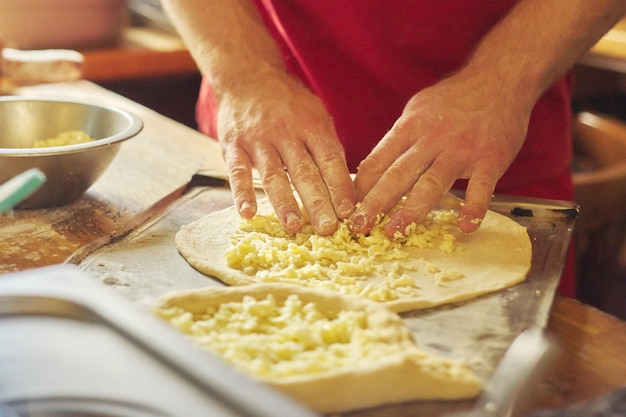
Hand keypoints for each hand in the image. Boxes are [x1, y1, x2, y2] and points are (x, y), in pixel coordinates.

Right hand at [215, 69, 355, 234]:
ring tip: (294, 227)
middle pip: (304, 172)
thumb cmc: (289, 104)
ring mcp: (258, 139)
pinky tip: (247, 214)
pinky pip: (238, 171)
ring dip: (284, 203)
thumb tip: (345, 186)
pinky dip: (242, 193)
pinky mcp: (233, 145)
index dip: (339, 186)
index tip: (348, 212)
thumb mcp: (316, 115)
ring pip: (273, 175)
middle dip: (317, 203)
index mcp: (312, 126)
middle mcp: (286, 132)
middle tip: (327, 229)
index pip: (330, 159)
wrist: (248, 76)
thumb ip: (328, 147)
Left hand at [349, 73, 530, 236]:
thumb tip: (369, 170)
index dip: (360, 187)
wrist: (499, 78)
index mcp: (409, 127)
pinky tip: (466, 226)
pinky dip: (474, 207)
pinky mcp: (490, 158)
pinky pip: (481, 187)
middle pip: (398, 175)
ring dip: (412, 209)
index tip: (347, 209)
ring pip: (432, 183)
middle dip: (375, 203)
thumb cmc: (453, 99)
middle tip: (359, 227)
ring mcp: (461, 149)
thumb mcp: (417, 110)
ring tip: (395, 231)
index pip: (377, 160)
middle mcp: (431, 139)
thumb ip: (397, 141)